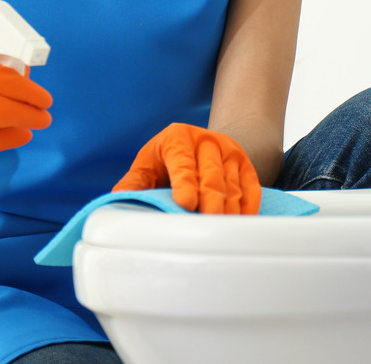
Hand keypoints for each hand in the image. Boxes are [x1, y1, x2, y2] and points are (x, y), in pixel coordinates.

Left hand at [112, 123, 261, 213]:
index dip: (185, 183)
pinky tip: (239, 225)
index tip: (185, 204)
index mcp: (177, 138)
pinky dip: (247, 208)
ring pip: (232, 186)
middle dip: (210, 202)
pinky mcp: (246, 165)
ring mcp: (230, 152)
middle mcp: (207, 141)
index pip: (183, 163)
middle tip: (206, 225)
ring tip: (220, 233)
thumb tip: (119, 200)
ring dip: (228, 211)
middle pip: (211, 176)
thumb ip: (134, 183)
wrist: (200, 142)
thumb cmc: (166, 160)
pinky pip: (252, 189)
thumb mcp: (147, 165)